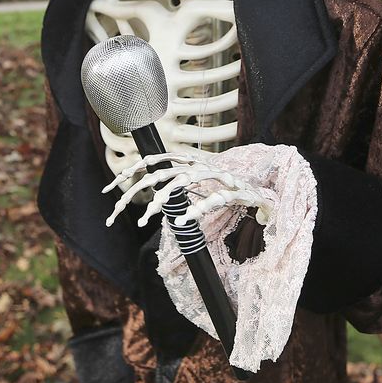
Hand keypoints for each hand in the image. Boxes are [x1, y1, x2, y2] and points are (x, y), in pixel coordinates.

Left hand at [102, 152, 273, 228]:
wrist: (271, 193)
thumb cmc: (233, 191)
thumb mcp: (201, 186)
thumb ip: (180, 185)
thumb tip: (153, 193)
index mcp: (192, 162)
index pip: (155, 160)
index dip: (131, 171)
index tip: (110, 189)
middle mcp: (202, 165)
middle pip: (161, 171)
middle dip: (135, 189)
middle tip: (118, 211)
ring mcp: (220, 176)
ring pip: (183, 182)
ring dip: (162, 200)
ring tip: (146, 216)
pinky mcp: (237, 192)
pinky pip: (213, 200)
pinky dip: (196, 210)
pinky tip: (182, 222)